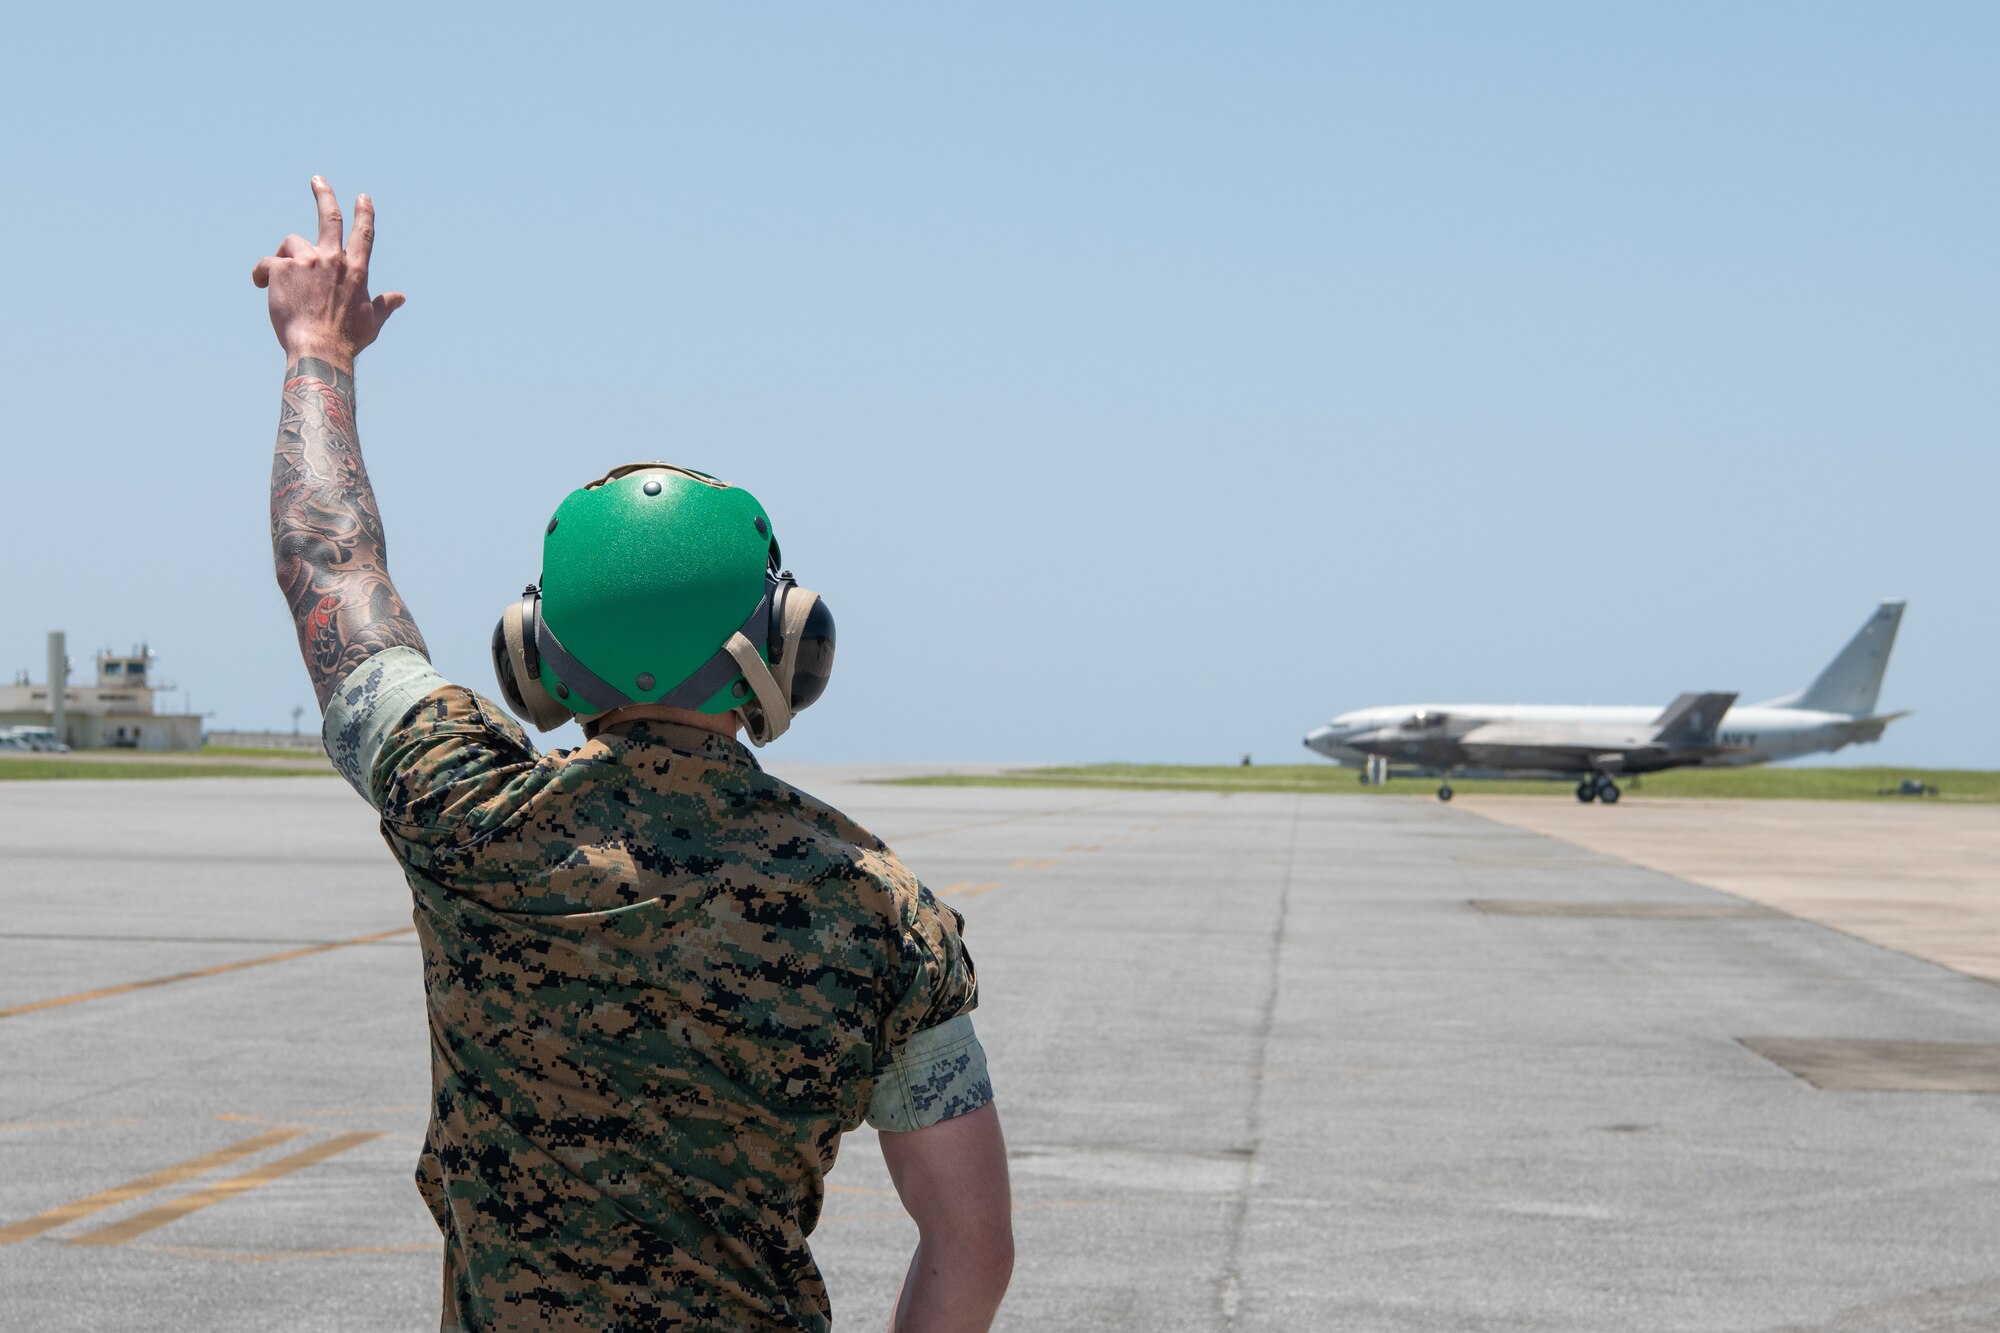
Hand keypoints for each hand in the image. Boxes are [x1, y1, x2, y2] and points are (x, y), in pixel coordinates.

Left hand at [252, 177, 404, 370]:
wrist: (319, 350)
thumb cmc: (347, 340)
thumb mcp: (372, 321)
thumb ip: (385, 304)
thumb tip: (401, 297)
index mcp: (356, 270)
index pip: (363, 234)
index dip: (364, 213)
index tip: (363, 197)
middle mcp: (333, 260)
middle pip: (330, 217)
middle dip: (325, 195)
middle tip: (317, 180)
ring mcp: (307, 261)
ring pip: (290, 243)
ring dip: (284, 256)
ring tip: (277, 280)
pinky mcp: (282, 268)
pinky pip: (266, 263)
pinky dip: (261, 274)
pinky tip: (261, 286)